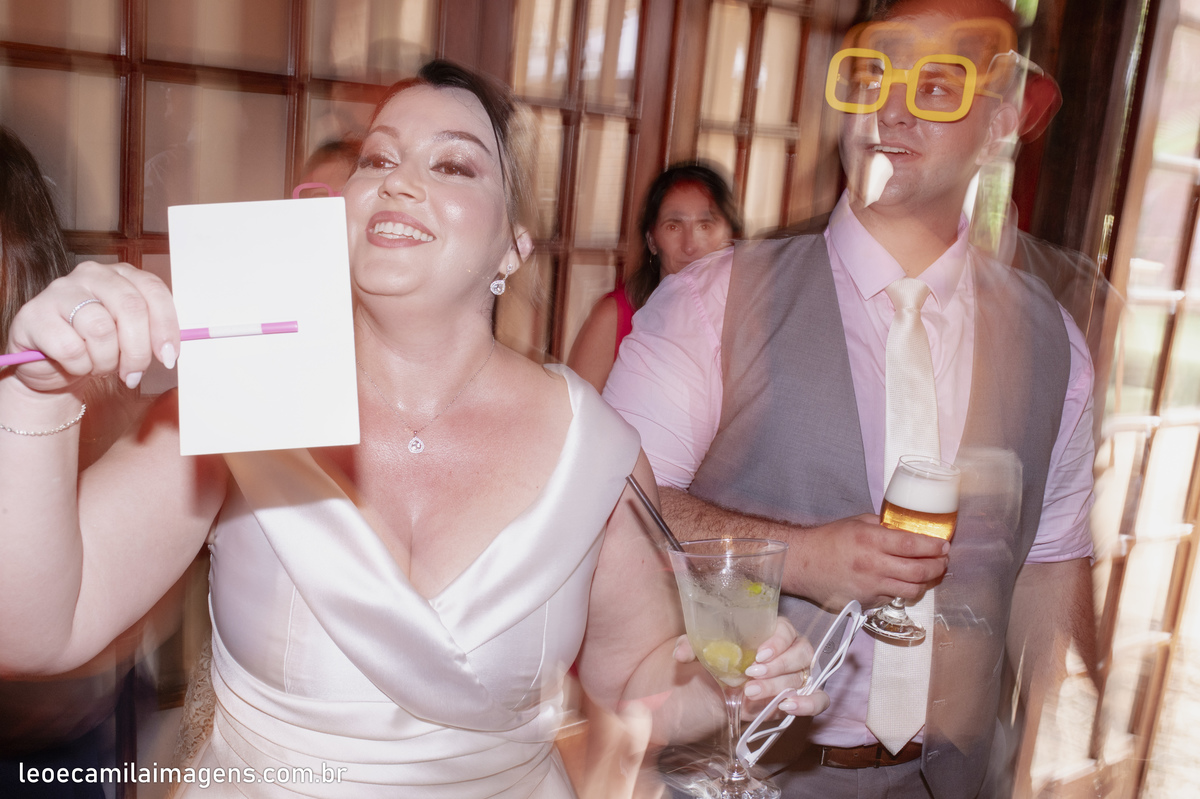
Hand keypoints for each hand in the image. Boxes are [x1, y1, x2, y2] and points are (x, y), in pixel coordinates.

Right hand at [6, 261, 179, 393]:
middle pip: (130, 308)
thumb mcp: (130, 339)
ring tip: (98, 366)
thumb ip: (152, 335)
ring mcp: (60, 290)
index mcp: (121, 274)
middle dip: (137, 350)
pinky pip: (70, 347)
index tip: (168, 357)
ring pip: (101, 329)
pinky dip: (79, 366)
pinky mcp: (34, 314)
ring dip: (105, 360)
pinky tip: (74, 365)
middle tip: (133, 374)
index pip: (153, 290)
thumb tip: (171, 350)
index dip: (165, 327)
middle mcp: (91, 274)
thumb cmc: (96, 349)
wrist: (52, 368)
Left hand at [673, 617, 829, 717]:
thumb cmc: (714, 665)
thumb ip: (692, 646)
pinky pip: (818, 699)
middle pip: (802, 653)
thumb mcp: (699, 653)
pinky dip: (809, 703)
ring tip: (751, 694)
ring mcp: (796, 676)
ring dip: (780, 687)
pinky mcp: (798, 699)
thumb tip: (682, 653)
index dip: (777, 642)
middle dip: (778, 666)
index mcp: (771, 633)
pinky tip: (788, 707)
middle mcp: (789, 652)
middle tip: (750, 676)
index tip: (759, 654)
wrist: (711, 696)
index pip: (787, 630)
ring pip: (804, 677)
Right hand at [786, 514, 948, 609]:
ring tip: (929, 574)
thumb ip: (883, 527)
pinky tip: (904, 583)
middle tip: (943, 561)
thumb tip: (907, 529)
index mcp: (871, 540)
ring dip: (926, 582)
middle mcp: (873, 565)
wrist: (803, 563)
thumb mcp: (857, 522)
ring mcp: (870, 586)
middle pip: (919, 571)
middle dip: (938, 566)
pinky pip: (893, 598)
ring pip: (911, 590)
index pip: (913, 545)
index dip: (934, 546)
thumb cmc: (828, 540)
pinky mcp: (865, 601)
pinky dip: (904, 591)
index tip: (944, 545)